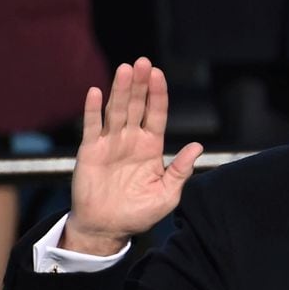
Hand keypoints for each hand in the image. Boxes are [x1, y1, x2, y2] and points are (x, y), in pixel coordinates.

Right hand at [64, 58, 202, 255]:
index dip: (158, 94)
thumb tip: (198, 146)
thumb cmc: (139, 212)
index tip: (159, 74)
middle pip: (137, 106)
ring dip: (120, 90)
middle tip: (143, 62)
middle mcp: (131, 140)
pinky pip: (92, 127)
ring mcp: (110, 143)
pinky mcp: (90, 151)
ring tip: (125, 69)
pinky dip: (92, 110)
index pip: (156, 114)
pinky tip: (95, 92)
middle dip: (140, 84)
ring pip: (116, 111)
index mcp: (151, 147)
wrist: (108, 227)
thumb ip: (180, 170)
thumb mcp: (167, 194)